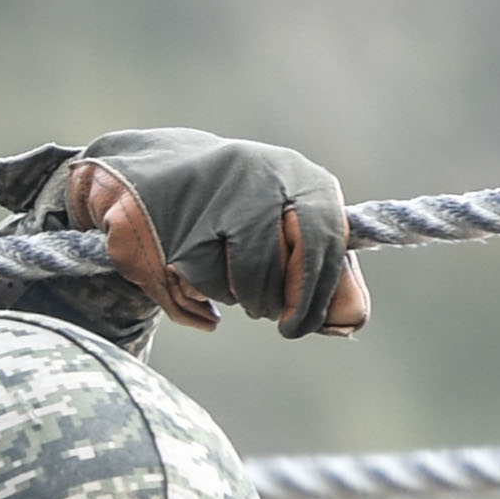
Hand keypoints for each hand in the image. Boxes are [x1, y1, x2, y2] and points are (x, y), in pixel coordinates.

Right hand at [0, 128, 368, 337]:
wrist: (147, 173)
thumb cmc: (228, 210)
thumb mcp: (278, 224)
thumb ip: (316, 267)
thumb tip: (351, 319)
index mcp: (298, 176)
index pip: (326, 241)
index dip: (318, 293)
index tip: (301, 325)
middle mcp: (263, 178)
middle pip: (292, 263)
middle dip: (281, 300)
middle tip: (271, 314)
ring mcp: (219, 199)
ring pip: (249, 278)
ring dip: (241, 297)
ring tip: (230, 284)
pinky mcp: (179, 224)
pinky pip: (205, 283)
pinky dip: (202, 294)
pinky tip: (192, 272)